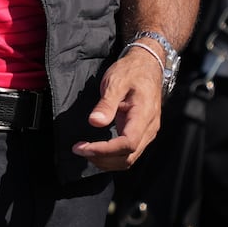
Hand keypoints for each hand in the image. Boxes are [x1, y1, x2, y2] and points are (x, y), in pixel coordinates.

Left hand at [72, 45, 165, 169]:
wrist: (147, 65)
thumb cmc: (132, 72)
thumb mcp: (116, 82)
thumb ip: (106, 104)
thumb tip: (95, 122)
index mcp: (144, 116)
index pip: (127, 144)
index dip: (105, 150)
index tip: (83, 148)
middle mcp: (148, 128)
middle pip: (128, 157)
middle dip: (102, 158)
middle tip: (79, 150)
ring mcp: (146, 132)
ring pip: (129, 158)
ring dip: (107, 160)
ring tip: (85, 152)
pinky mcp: (140, 132)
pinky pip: (128, 152)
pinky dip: (112, 156)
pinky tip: (97, 150)